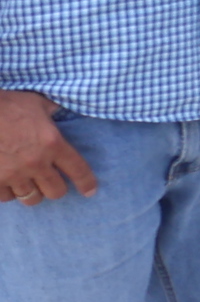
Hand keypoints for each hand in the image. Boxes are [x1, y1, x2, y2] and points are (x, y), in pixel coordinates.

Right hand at [0, 90, 93, 204]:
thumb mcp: (36, 102)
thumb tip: (61, 111)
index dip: (86, 183)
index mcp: (52, 143)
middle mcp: (36, 163)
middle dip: (56, 189)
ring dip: (32, 192)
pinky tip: (8, 184)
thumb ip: (52, 111)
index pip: (78, 170)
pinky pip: (6, 197)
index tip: (89, 191)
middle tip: (51, 182)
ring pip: (31, 198)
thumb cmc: (7, 104)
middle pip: (56, 191)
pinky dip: (9, 193)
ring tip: (30, 185)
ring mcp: (13, 174)